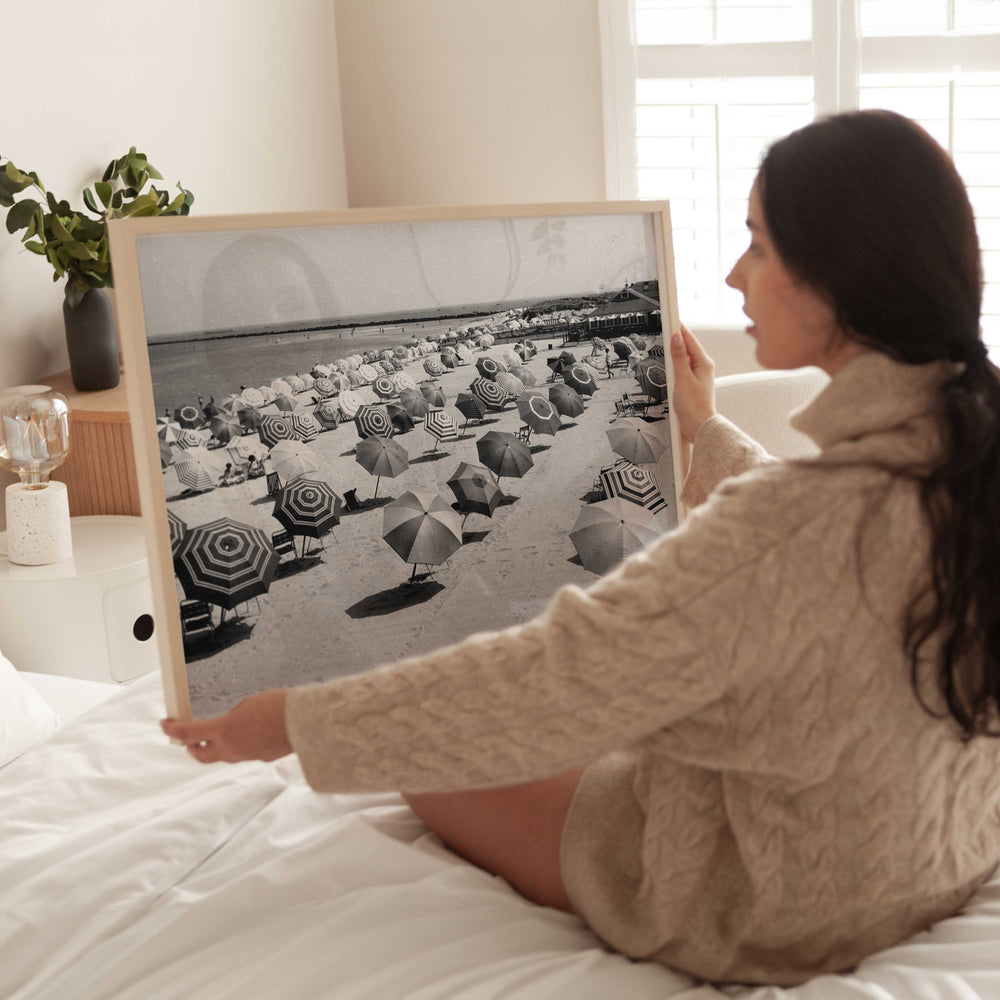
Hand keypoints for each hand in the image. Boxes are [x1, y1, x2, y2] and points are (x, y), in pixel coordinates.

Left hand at [160, 689, 292, 763]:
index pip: (188, 733)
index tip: (165, 724)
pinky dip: (239, 746)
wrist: (305, 720)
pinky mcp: (261, 758)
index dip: (172, 729)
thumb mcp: (246, 703)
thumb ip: (231, 717)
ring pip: (222, 756)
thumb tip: (229, 726)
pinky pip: (243, 754)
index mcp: (224, 731)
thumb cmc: (278, 706)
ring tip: (219, 734)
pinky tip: (249, 734)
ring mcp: (246, 756)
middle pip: (200, 755)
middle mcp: (231, 749)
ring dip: (215, 747)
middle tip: (188, 738)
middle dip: (190, 747)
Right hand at [670, 324, 715, 443]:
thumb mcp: (683, 378)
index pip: (689, 339)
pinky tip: (667, 364)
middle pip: (686, 346)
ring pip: (683, 357)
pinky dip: (674, 364)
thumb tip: (677, 337)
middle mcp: (703, 366)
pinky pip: (682, 367)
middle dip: (675, 338)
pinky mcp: (692, 383)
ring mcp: (697, 374)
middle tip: (663, 325)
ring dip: (673, 351)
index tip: (670, 316)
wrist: (698, 427)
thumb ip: (679, 357)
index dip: (678, 327)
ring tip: (663, 343)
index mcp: (704, 362)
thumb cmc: (694, 407)